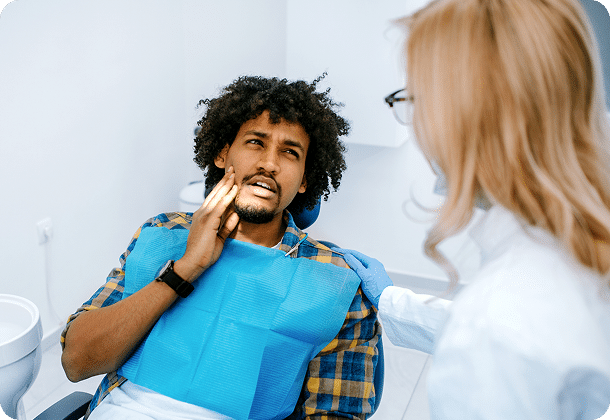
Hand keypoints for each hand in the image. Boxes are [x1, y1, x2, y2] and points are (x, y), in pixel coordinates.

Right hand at [175, 167, 239, 281]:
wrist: (193, 263)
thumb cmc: (205, 253)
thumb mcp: (219, 237)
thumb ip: (227, 226)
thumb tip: (235, 215)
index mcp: (202, 216)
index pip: (214, 198)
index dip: (222, 187)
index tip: (230, 178)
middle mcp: (201, 213)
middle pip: (215, 193)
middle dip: (224, 181)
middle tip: (233, 170)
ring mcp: (203, 217)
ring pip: (217, 197)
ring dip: (226, 185)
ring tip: (234, 174)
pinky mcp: (208, 222)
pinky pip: (220, 207)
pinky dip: (227, 197)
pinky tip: (233, 190)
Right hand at [333, 248, 392, 307]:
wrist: (386, 300)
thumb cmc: (377, 289)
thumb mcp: (364, 276)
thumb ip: (356, 265)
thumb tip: (347, 255)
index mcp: (372, 262)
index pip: (355, 254)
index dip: (344, 251)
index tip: (335, 249)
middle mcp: (374, 265)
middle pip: (358, 259)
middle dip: (347, 256)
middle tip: (337, 255)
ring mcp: (374, 272)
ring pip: (360, 265)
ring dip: (351, 263)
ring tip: (342, 263)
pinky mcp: (373, 278)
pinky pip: (362, 271)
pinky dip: (355, 270)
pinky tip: (351, 273)